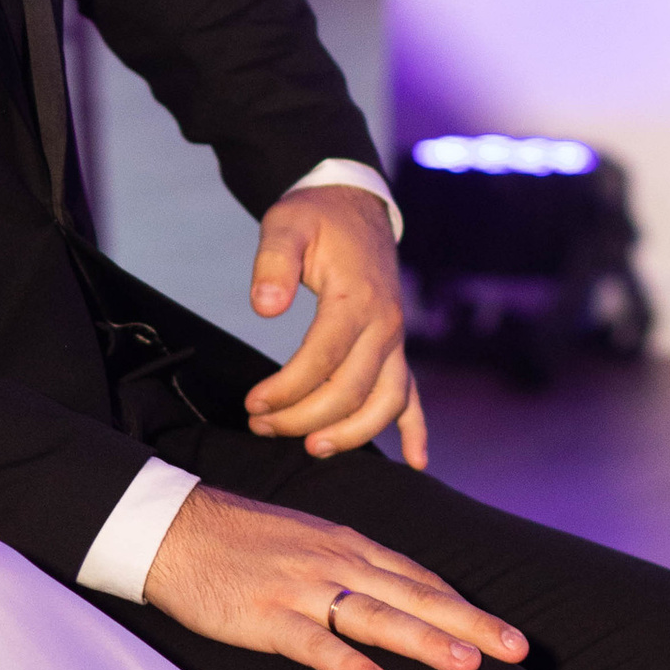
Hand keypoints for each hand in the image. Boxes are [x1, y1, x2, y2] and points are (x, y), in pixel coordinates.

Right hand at [141, 485, 526, 669]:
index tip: (503, 634)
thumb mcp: (306, 539)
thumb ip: (351, 564)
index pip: (418, 577)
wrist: (171, 529)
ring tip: (467, 665)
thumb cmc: (238, 539)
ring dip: (424, 640)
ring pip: (375, 616)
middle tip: (518, 650)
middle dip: (469, 624)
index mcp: (346, 545)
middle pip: (414, 596)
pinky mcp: (266, 616)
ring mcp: (302, 588)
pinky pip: (313, 643)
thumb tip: (395, 591)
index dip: (463, 605)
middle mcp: (335, 563)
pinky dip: (346, 663)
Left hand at [243, 184, 425, 465]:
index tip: (253, 404)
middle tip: (262, 427)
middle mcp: (385, 325)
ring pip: (386, 402)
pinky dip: (416, 430)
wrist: (355, 207)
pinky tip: (416, 462)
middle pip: (352, 389)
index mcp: (357, 298)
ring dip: (350, 433)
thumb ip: (273, 262)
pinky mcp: (396, 349)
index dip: (287, 388)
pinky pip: (412, 395)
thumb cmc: (316, 218)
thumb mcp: (286, 224)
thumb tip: (264, 307)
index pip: (323, 358)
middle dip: (304, 417)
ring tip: (310, 448)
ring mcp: (396, 340)